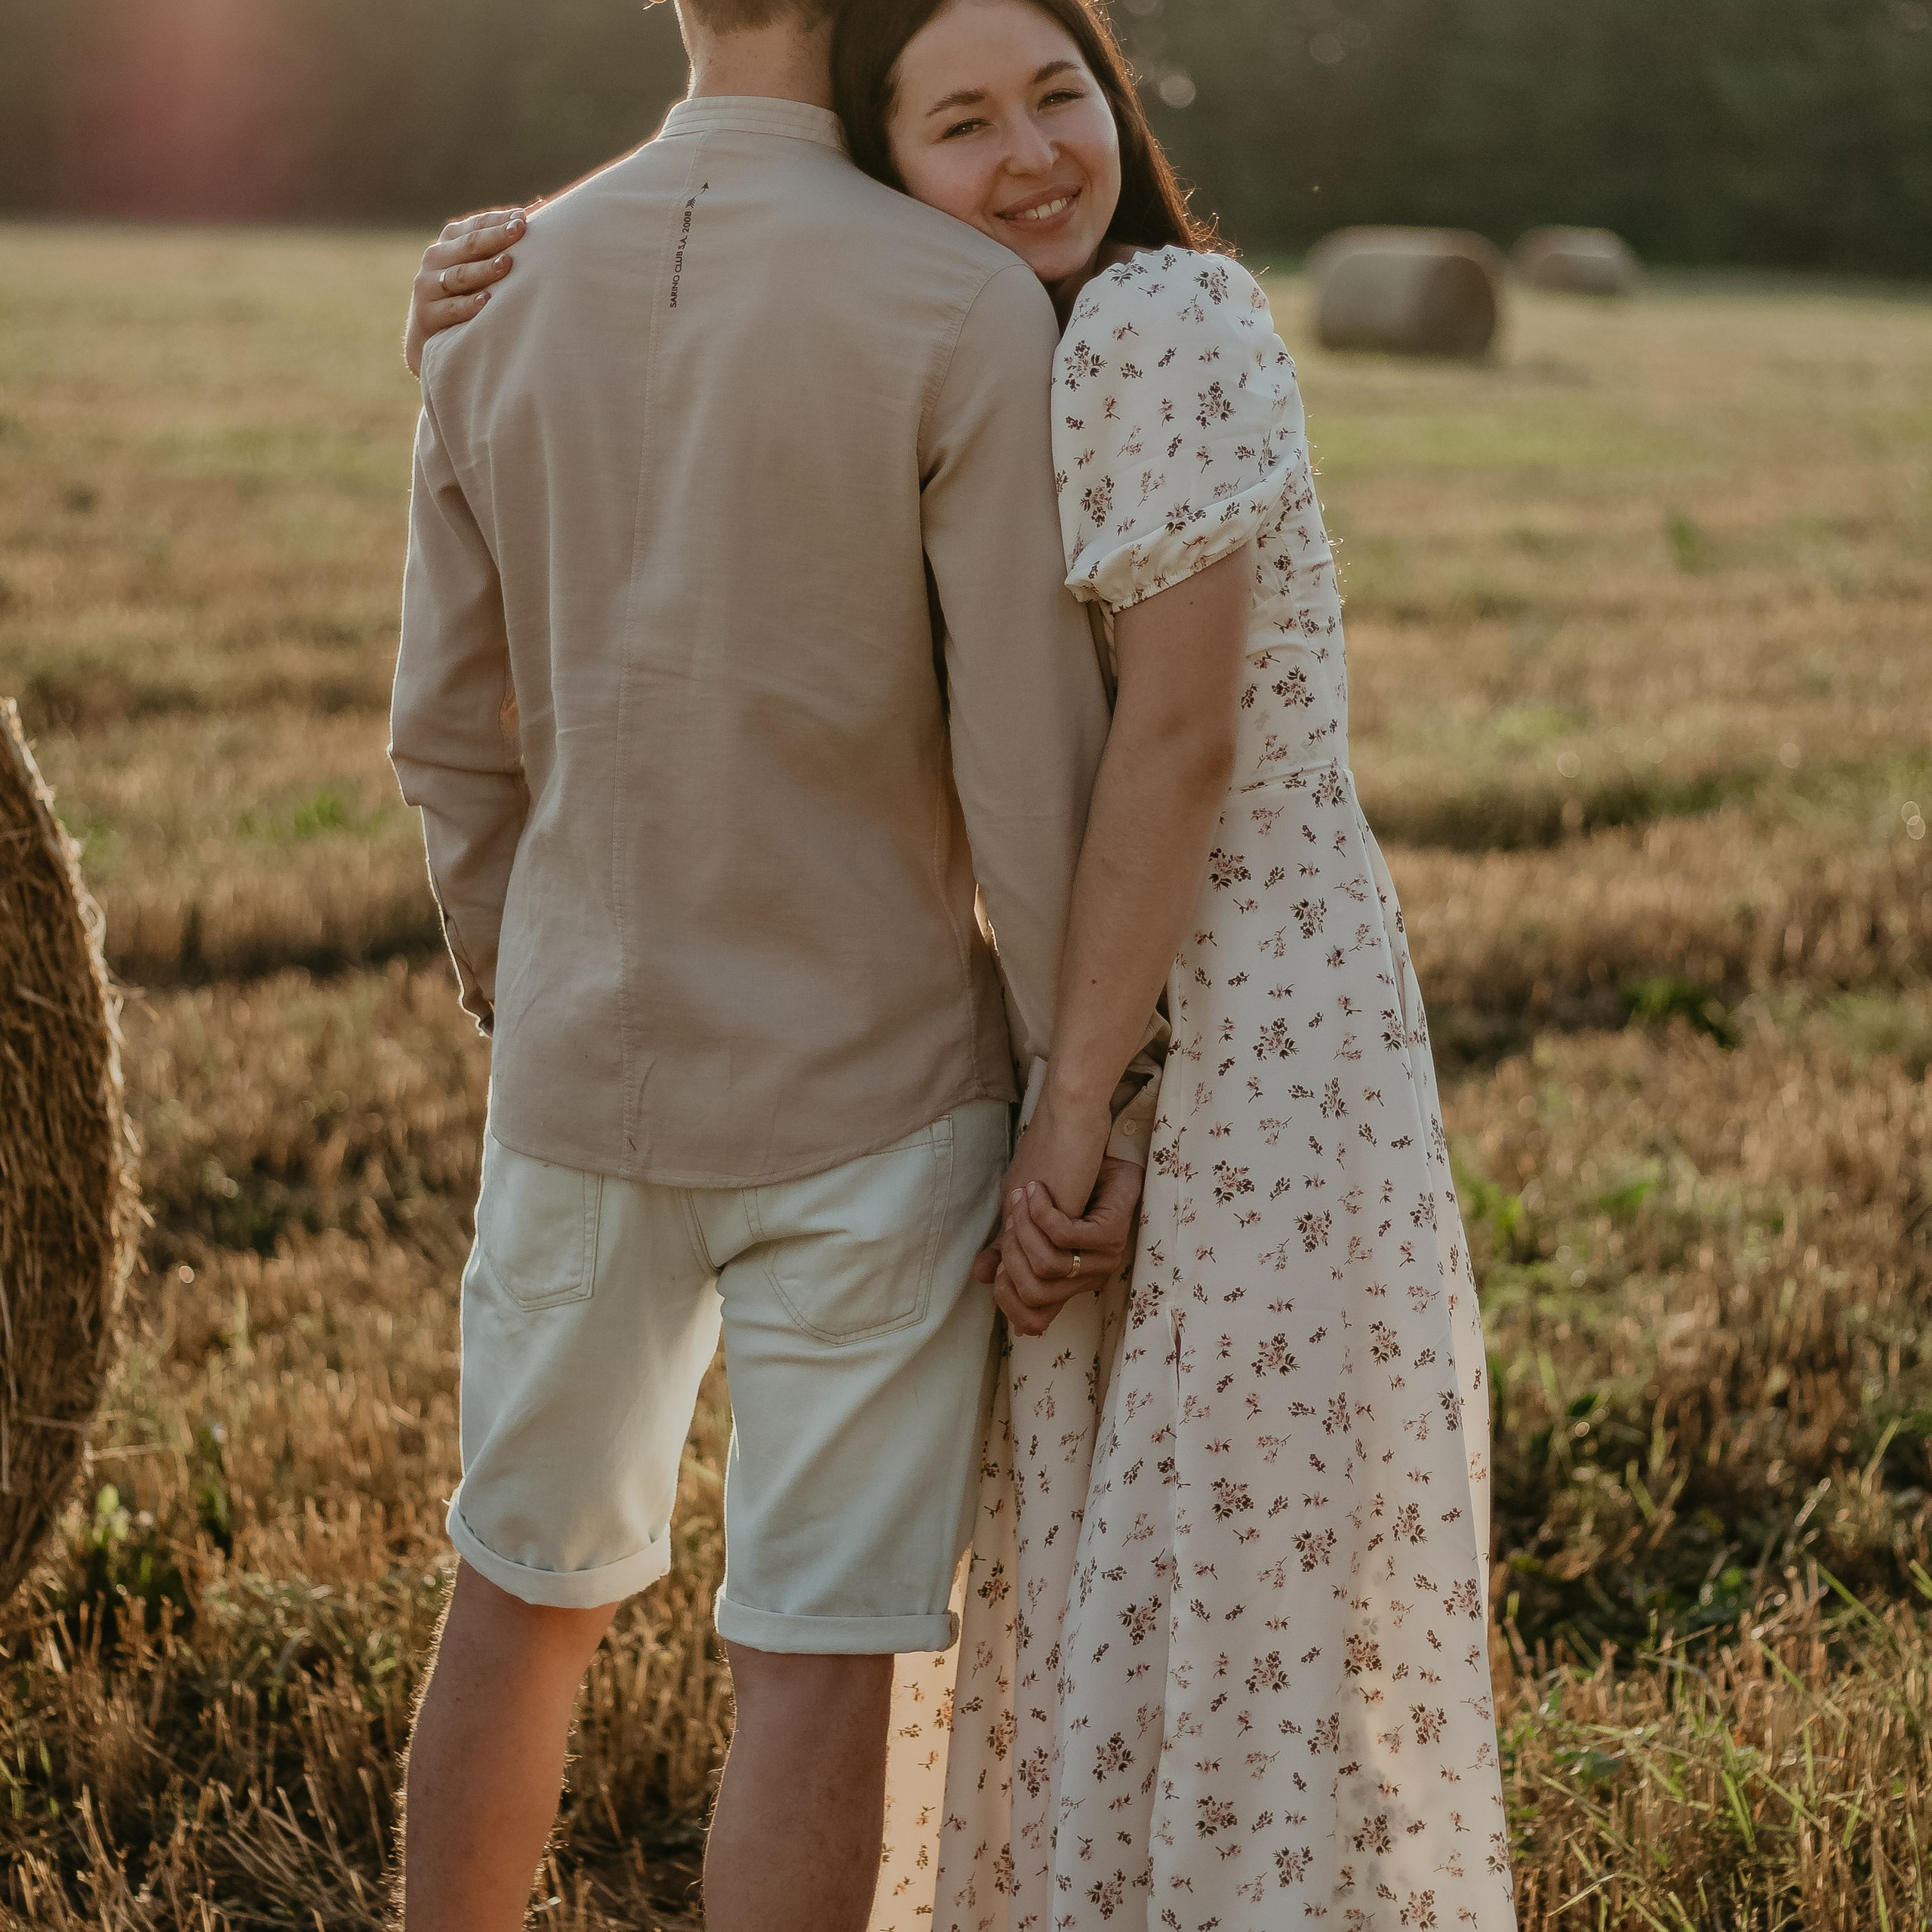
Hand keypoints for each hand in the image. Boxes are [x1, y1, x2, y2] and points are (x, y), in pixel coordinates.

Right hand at [405, 208, 528, 376]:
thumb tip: (539, 207)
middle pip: (469, 246)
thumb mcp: (476, 265)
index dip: (498, 221)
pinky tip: (487, 302)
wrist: (430, 334)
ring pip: (459, 275)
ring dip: (484, 270)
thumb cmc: (466, 293)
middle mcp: (435, 258)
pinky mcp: (427, 314)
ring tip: (507, 264)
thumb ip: (500, 241)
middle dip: (496, 237)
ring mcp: (428, 286)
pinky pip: (451, 308)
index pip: (475, 226)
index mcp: (449, 241)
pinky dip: (469, 305)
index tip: (523, 217)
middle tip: (519, 231)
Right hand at [979, 1153, 1143, 1338]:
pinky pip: (1064, 1236)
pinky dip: (1042, 1211)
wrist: (1086, 1137)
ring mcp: (1104, 1258)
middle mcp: (1089, 1277)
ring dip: (1025, 1227)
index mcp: (1068, 1281)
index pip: (1035, 1319)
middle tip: (1011, 1218)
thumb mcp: (1021, 1219)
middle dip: (1011, 1253)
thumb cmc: (1055, 1180)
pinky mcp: (1112, 1234)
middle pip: (1034, 1292)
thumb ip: (1005, 1250)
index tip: (996, 1265)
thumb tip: (982, 1278)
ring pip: (1047, 1264)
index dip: (1007, 1298)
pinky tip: (1037, 1190)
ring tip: (1022, 1198)